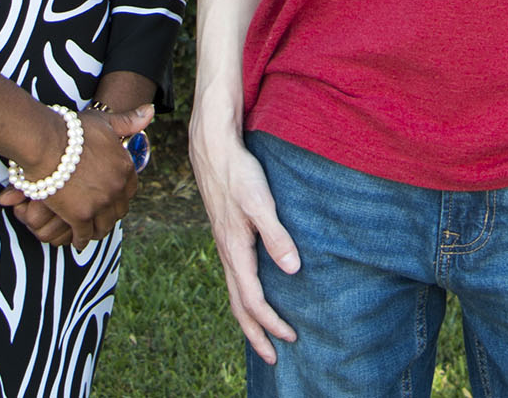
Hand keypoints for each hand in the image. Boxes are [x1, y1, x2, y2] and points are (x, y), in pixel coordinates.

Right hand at [0, 105, 150, 244]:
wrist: (46, 143)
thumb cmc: (72, 130)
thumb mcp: (105, 122)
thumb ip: (129, 121)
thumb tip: (151, 110)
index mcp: (125, 167)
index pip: (131, 189)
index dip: (121, 194)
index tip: (113, 196)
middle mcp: (117, 187)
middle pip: (119, 210)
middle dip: (111, 213)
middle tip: (101, 216)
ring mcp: (100, 204)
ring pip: (104, 225)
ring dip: (98, 229)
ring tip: (91, 231)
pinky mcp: (80, 217)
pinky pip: (84, 236)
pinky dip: (81, 240)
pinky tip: (78, 240)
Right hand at [189, 112, 300, 362]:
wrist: (213, 148)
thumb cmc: (239, 172)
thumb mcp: (261, 202)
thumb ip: (277, 235)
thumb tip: (293, 270)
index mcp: (235, 251)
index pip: (252, 300)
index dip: (271, 322)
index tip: (291, 337)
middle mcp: (227, 253)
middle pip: (238, 306)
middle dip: (255, 334)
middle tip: (273, 358)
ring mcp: (226, 246)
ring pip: (234, 292)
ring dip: (249, 318)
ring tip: (263, 336)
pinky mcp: (228, 235)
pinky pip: (234, 277)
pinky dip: (244, 297)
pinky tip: (255, 293)